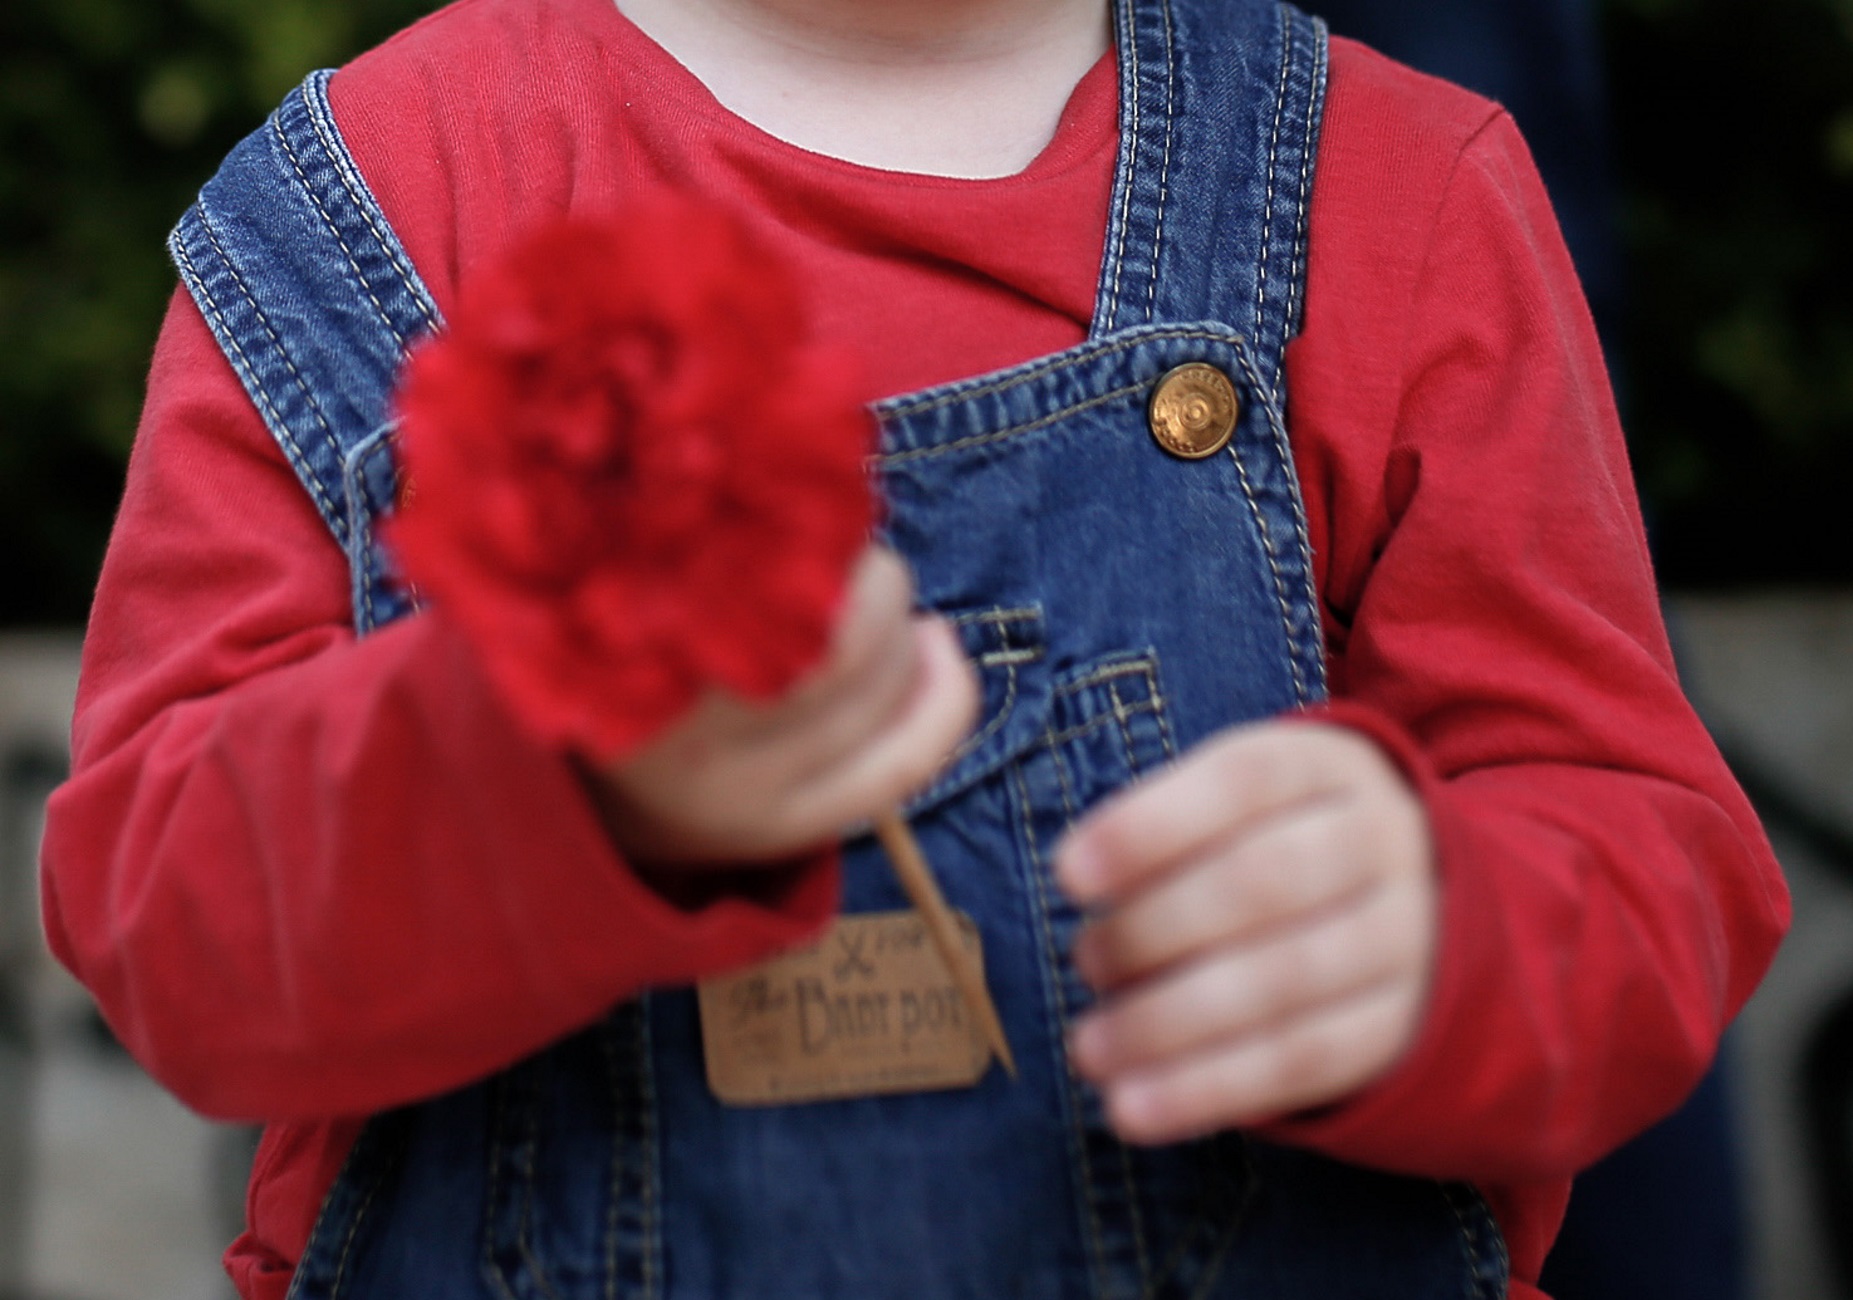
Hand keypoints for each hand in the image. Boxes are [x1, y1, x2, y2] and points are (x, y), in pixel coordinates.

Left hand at [590, 547, 977, 866]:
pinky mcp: (633, 647)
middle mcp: (729, 781)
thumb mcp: (754, 784)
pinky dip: (781, 535)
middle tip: (860, 586)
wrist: (517, 743)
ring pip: (823, 609)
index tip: (941, 637)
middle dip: (889, 610)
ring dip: (841, 563)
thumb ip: (834, 735)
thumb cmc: (663, 746)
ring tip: (803, 557)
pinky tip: (764, 530)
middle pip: (874, 666)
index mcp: (773, 827)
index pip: (905, 758)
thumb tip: (928, 652)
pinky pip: (757, 563)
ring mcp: (675, 710)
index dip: (945, 690)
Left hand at [1055, 721, 1437, 1144]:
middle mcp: (1380, 841)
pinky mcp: (1405, 1025)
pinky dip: (1208, 1088)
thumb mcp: (1246, 806)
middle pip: (1262, 881)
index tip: (1068, 873)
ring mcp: (1407, 936)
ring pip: (1282, 980)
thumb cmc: (1286, 843)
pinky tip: (1135, 1107)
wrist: (1434, 907)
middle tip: (1085, 961)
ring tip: (1091, 1048)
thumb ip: (1171, 830)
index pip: (1242, 780)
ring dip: (1169, 1022)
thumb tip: (1082, 881)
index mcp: (1327, 767)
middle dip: (1153, 929)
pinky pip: (1303, 1061)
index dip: (1151, 826)